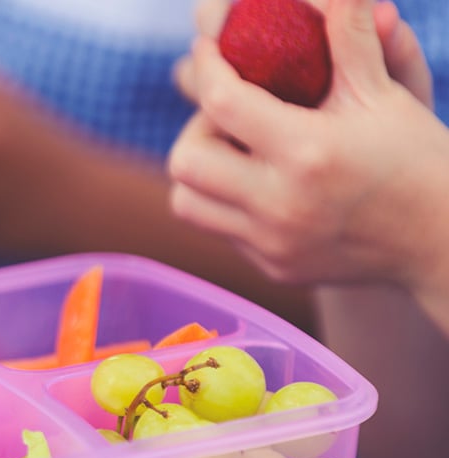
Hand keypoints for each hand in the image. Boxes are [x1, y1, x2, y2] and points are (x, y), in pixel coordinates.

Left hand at [166, 0, 448, 293]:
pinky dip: (225, 201)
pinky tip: (259, 182)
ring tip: (237, 150)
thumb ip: (350, 38)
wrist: (442, 240)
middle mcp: (281, 204)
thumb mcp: (385, 94)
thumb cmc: (415, 159)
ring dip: (200, 170)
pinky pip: (218, 229)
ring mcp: (273, 243)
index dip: (208, 66)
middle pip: (184, 160)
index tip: (210, 51)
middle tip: (227, 114)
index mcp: (309, 153)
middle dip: (196, 128)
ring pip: (187, 201)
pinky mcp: (273, 268)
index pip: (221, 102)